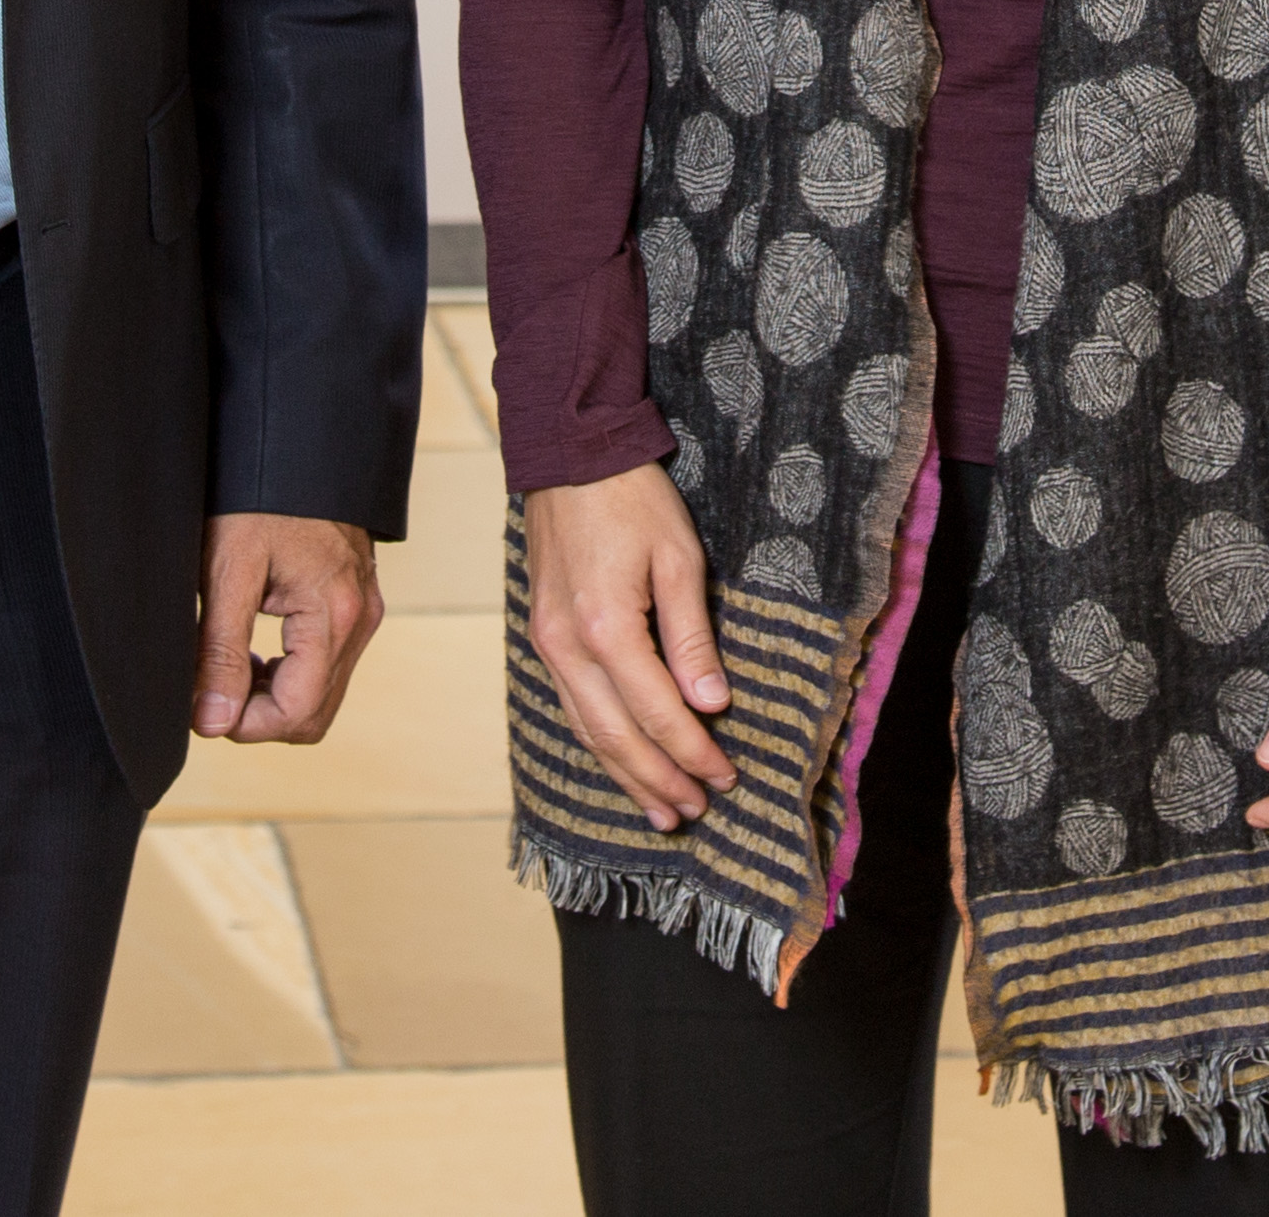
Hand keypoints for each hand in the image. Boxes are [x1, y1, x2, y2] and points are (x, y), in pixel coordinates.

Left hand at [191, 511, 383, 744]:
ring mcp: (364, 610)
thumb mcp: (227, 571)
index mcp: (333, 613)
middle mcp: (360, 618)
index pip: (297, 713)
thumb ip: (219, 651)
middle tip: (212, 688)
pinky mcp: (357, 601)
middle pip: (314, 715)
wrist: (294, 438)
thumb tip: (213, 721)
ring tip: (228, 664)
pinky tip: (255, 647)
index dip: (246, 725)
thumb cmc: (258, 496)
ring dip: (274, 695)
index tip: (204, 707)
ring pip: (322, 693)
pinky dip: (291, 672)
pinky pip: (329, 664)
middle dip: (259, 716)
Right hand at [522, 467, 735, 826]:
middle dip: (659, 781)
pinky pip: (571, 706)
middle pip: (616, 737)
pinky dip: (599, 742)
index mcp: (607, 628)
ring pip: (588, 731)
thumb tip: (711, 704)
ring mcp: (548, 644)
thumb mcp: (680, 558)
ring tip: (661, 812)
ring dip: (627, 775)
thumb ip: (692, 637)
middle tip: (695, 813)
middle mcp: (568, 647)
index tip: (725, 777)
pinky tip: (620, 761)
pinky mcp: (543, 636)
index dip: (693, 752)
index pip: (658, 712)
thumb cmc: (633, 500)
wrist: (569, 455)